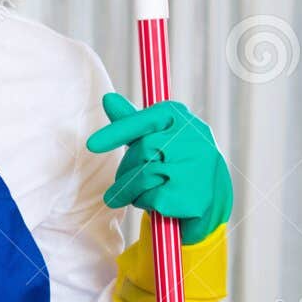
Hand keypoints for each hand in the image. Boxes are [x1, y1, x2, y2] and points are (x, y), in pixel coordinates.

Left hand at [86, 93, 231, 243]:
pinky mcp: (191, 197)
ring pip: (143, 175)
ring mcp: (196, 169)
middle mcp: (196, 141)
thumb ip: (131, 121)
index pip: (149, 119)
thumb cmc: (173, 164)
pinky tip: (157, 203)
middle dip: (127, 168)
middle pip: (143, 149)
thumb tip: (107, 98)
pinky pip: (150, 197)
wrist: (210, 200)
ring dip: (129, 189)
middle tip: (126, 180)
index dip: (119, 131)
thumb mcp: (155, 139)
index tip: (92, 144)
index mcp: (185, 122)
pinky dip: (144, 202)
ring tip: (132, 195)